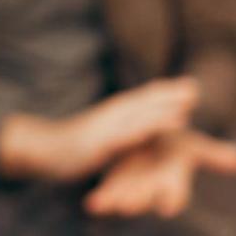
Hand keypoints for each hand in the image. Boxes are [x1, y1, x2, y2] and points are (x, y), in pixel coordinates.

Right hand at [5, 78, 199, 181]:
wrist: (41, 149)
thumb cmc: (73, 144)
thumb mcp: (100, 132)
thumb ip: (119, 126)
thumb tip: (134, 128)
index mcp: (116, 112)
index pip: (144, 97)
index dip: (166, 91)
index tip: (191, 87)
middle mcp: (113, 114)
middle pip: (145, 101)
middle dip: (169, 95)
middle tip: (194, 88)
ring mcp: (106, 128)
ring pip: (138, 116)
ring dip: (160, 111)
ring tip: (184, 107)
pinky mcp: (100, 144)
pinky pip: (125, 137)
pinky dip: (143, 131)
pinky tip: (154, 132)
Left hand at [84, 130, 235, 218]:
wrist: (149, 148)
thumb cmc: (174, 148)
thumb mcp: (193, 148)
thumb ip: (214, 155)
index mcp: (174, 178)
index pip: (176, 192)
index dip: (172, 198)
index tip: (167, 207)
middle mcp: (155, 188)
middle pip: (149, 196)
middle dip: (140, 199)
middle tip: (128, 205)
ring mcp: (134, 190)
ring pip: (127, 198)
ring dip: (118, 202)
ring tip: (104, 205)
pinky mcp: (115, 187)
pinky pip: (107, 196)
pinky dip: (101, 201)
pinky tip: (92, 204)